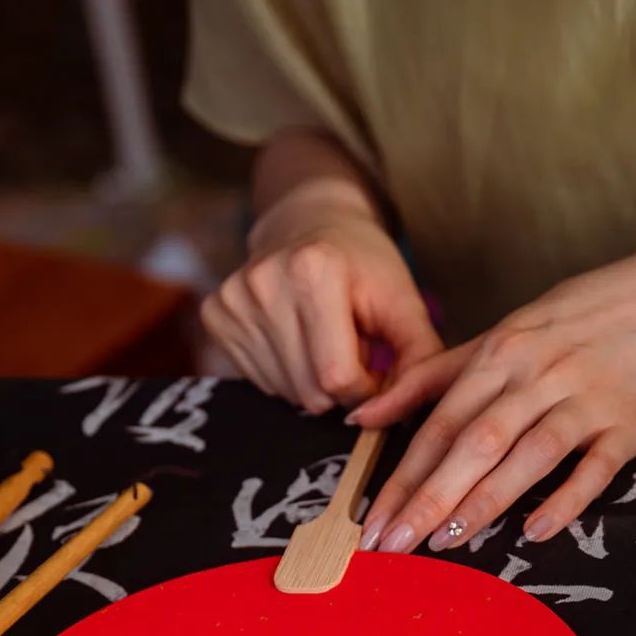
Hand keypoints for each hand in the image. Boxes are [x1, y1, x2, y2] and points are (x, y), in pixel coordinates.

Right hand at [201, 185, 440, 412]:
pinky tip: (295, 340)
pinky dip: (286, 375)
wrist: (309, 221)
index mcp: (313, 271)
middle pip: (310, 392)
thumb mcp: (404, 301)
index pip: (337, 377)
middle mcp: (264, 283)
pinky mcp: (215, 316)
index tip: (375, 373)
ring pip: (285, 393)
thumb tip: (402, 413)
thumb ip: (419, 358)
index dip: (365, 391)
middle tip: (350, 350)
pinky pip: (260, 382)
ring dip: (313, 382)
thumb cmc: (363, 265)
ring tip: (322, 341)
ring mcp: (234, 300)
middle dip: (340, 388)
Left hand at [355, 229, 635, 551]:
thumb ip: (429, 380)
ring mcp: (587, 399)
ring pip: (529, 453)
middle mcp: (539, 375)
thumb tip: (362, 418)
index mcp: (500, 354)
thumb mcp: (499, 337)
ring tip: (446, 543)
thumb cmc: (576, 324)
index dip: (403, 476)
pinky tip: (534, 532)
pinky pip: (595, 467)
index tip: (372, 522)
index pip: (440, 423)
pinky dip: (566, 499)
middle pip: (475, 442)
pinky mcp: (629, 424)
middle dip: (429, 497)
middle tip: (392, 545)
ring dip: (486, 500)